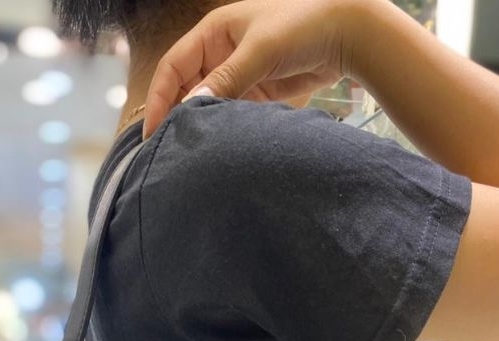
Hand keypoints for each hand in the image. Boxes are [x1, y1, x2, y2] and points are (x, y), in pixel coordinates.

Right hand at [143, 0, 356, 137]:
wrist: (345, 36)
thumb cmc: (301, 27)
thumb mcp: (259, 51)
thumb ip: (226, 80)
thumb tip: (191, 107)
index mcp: (212, 34)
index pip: (173, 68)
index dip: (159, 99)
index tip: (154, 132)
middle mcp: (219, 54)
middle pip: (185, 90)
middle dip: (174, 118)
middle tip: (166, 151)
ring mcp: (237, 76)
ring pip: (206, 106)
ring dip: (199, 128)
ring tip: (188, 156)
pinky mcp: (255, 95)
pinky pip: (229, 115)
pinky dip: (222, 131)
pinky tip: (216, 150)